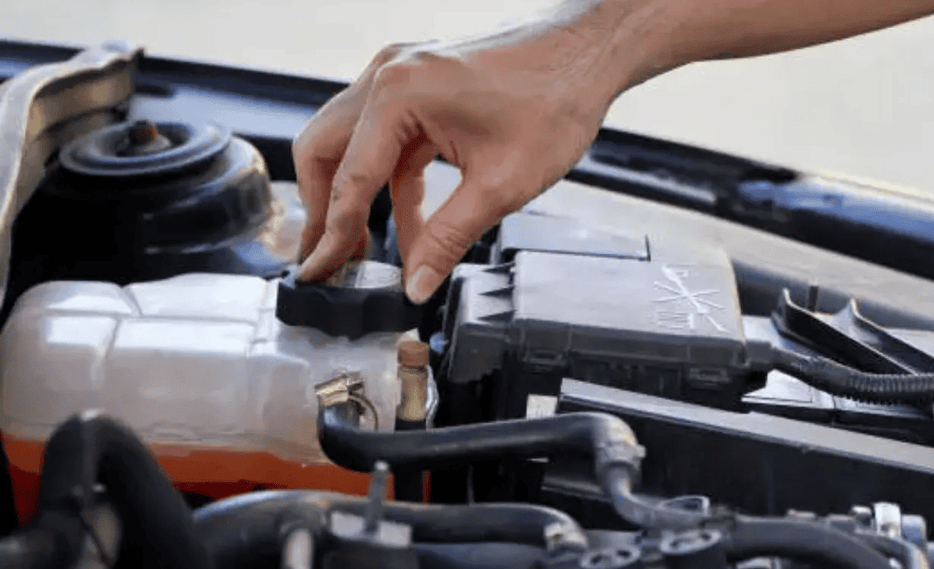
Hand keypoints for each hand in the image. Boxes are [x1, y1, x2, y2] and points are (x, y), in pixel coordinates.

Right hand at [292, 14, 628, 302]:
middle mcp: (389, 75)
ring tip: (364, 251)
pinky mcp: (419, 84)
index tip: (320, 272)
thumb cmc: (556, 100)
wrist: (587, 56)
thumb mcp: (500, 186)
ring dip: (356, 197)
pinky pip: (386, 139)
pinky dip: (390, 182)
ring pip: (350, 143)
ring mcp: (402, 75)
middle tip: (330, 261)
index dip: (332, 236)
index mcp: (400, 94)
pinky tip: (407, 224)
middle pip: (325, 150)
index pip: (348, 178)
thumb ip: (448, 240)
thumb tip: (417, 283)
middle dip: (325, 210)